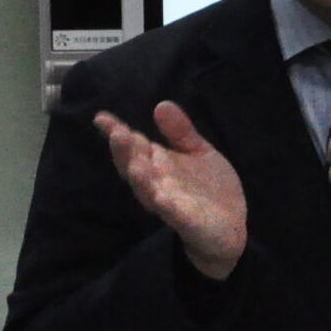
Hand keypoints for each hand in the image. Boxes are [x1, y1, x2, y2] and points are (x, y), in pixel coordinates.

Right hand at [95, 101, 246, 279]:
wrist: (230, 227)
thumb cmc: (208, 187)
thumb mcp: (198, 152)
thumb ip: (181, 132)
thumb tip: (162, 104)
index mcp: (157, 164)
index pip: (133, 146)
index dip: (116, 132)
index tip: (101, 117)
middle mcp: (156, 183)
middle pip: (134, 166)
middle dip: (124, 152)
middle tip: (118, 134)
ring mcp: (169, 203)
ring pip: (147, 192)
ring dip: (140, 179)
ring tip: (135, 165)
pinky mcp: (186, 221)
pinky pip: (174, 214)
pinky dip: (168, 207)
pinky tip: (163, 199)